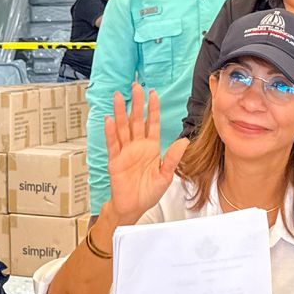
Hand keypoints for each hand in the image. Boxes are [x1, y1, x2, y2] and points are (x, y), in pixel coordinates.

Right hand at [105, 82, 187, 225]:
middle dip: (136, 103)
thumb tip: (184, 141)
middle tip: (136, 86)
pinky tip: (110, 120)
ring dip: (121, 112)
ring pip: (122, 128)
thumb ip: (172, 158)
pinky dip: (111, 132)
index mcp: (151, 148)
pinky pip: (113, 144)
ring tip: (119, 97)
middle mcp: (137, 146)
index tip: (153, 94)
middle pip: (136, 120)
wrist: (133, 207)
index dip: (152, 109)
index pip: (152, 124)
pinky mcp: (115, 160)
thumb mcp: (165, 176)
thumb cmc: (148, 192)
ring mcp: (125, 152)